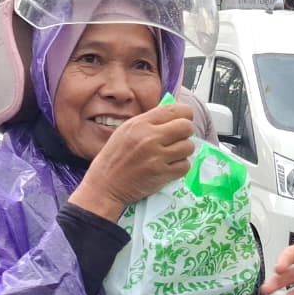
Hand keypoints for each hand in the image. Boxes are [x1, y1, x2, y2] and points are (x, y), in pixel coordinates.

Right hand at [69, 103, 195, 220]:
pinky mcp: (162, 174)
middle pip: (187, 127)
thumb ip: (149, 122)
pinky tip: (169, 167)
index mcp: (141, 123)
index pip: (175, 110)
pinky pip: (185, 166)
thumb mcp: (126, 130)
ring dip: (183, 151)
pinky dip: (180, 167)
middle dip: (186, 133)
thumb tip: (175, 115)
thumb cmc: (115, 156)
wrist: (105, 184)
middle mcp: (150, 137)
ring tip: (171, 155)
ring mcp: (157, 156)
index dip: (185, 115)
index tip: (182, 121)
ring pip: (189, 147)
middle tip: (178, 139)